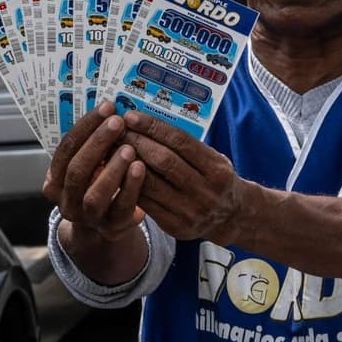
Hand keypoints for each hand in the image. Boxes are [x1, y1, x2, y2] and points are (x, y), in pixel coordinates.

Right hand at [44, 101, 146, 243]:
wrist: (104, 225)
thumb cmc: (98, 184)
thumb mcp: (88, 166)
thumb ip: (92, 145)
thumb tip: (111, 108)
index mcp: (55, 181)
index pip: (65, 150)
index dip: (85, 128)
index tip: (106, 107)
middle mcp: (66, 200)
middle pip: (76, 171)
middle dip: (97, 143)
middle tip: (117, 122)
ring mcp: (87, 217)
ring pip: (94, 195)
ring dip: (112, 169)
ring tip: (129, 148)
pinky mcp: (111, 226)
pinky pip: (120, 208)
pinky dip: (131, 187)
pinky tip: (141, 168)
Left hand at [117, 111, 257, 246]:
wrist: (229, 218)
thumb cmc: (214, 180)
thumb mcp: (214, 160)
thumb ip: (188, 146)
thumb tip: (149, 122)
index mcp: (217, 169)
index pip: (181, 141)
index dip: (153, 127)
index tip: (131, 116)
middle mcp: (206, 191)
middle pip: (164, 161)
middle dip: (136, 142)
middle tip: (117, 129)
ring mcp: (190, 211)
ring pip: (151, 183)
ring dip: (127, 164)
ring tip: (112, 148)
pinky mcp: (175, 226)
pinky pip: (146, 203)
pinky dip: (129, 185)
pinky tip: (117, 172)